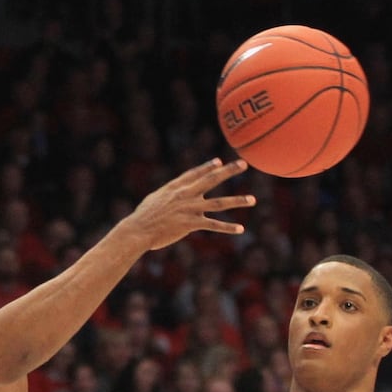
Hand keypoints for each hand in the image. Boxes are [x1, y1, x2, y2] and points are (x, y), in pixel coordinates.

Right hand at [118, 159, 257, 250]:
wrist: (139, 229)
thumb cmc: (143, 216)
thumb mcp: (155, 199)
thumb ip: (168, 194)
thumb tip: (173, 195)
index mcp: (176, 187)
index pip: (196, 173)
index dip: (208, 167)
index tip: (220, 162)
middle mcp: (186, 194)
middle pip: (212, 179)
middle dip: (229, 171)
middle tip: (244, 164)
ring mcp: (190, 208)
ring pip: (220, 203)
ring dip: (238, 201)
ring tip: (253, 200)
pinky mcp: (192, 223)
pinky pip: (214, 225)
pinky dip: (228, 228)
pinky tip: (241, 229)